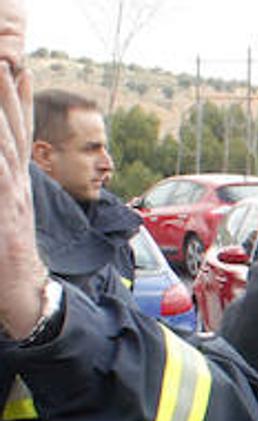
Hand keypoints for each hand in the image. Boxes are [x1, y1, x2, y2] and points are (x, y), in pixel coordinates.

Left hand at [0, 57, 44, 338]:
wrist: (25, 294)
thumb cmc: (6, 261)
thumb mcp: (6, 219)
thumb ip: (5, 198)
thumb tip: (9, 186)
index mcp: (17, 185)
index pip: (22, 136)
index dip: (22, 103)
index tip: (22, 70)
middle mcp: (18, 185)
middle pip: (14, 131)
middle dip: (7, 94)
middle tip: (3, 58)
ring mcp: (11, 196)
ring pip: (5, 145)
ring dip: (0, 112)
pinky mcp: (4, 211)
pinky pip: (0, 177)